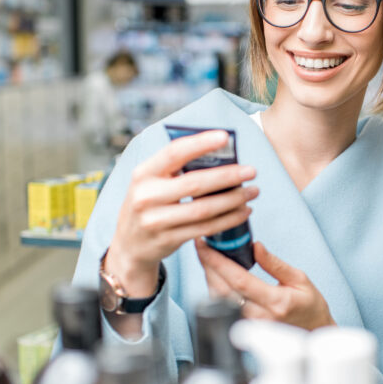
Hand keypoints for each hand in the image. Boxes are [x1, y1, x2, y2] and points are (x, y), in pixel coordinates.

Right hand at [105, 129, 258, 300]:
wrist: (129, 246)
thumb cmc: (148, 205)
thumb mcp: (150, 182)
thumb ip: (175, 169)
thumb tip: (218, 153)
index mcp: (143, 174)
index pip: (174, 153)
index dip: (200, 143)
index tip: (225, 137)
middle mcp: (147, 196)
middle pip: (195, 184)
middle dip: (228, 176)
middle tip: (252, 171)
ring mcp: (156, 220)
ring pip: (204, 209)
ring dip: (234, 200)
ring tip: (253, 191)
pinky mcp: (169, 240)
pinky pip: (206, 228)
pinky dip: (229, 219)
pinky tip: (244, 211)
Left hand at [196, 240, 335, 330]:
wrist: (314, 332)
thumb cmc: (309, 304)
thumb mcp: (299, 278)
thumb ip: (275, 264)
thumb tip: (255, 246)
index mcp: (276, 302)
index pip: (239, 280)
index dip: (218, 262)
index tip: (205, 245)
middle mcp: (260, 316)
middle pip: (222, 290)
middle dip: (207, 265)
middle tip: (201, 245)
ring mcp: (250, 325)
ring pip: (218, 300)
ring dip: (209, 276)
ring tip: (207, 256)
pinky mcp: (244, 327)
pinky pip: (222, 306)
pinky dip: (215, 288)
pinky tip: (215, 274)